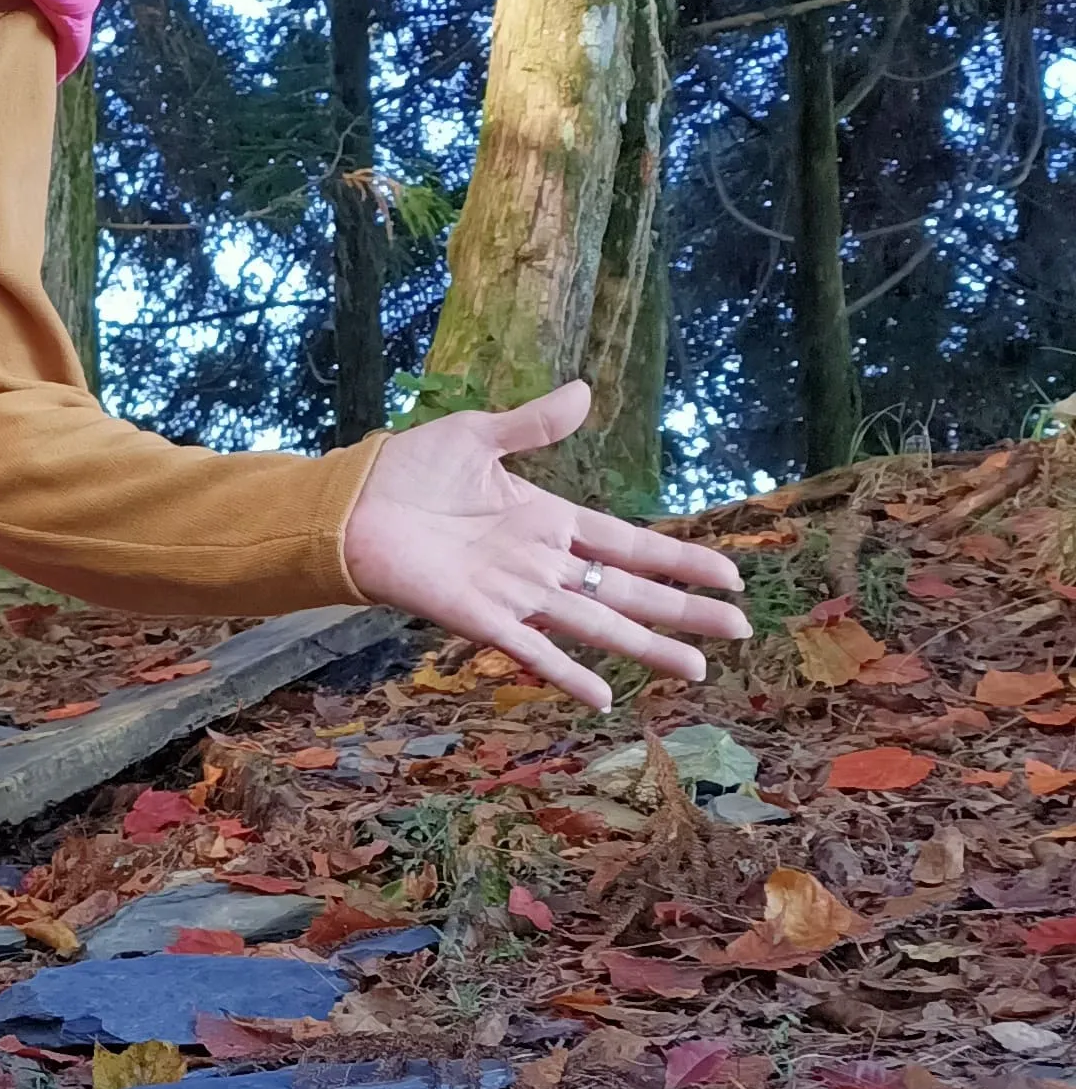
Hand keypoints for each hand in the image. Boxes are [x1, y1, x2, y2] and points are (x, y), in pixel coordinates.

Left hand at [341, 379, 749, 711]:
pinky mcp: (479, 618)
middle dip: (683, 612)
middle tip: (740, 631)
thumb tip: (587, 391)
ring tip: (699, 669)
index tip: (728, 576)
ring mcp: (515, 594)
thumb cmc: (407, 471)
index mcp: (547, 520)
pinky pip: (531, 651)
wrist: (348, 506)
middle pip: (627, 592)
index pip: (628, 544)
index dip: (677, 561)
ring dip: (647, 646)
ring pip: (596, 626)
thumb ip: (534, 422)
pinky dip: (566, 674)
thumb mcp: (478, 436)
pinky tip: (606, 697)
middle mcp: (541, 564)